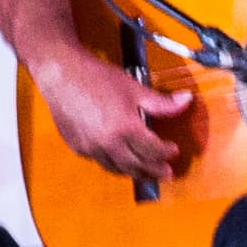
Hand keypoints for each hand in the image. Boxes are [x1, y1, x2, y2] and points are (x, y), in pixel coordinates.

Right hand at [35, 48, 195, 181]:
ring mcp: (91, 147)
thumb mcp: (133, 87)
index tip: (173, 150)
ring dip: (134, 172)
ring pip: (117, 169)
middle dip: (154, 170)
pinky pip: (99, 161)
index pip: (153, 150)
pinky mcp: (77, 146)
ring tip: (145, 172)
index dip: (166, 152)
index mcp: (125, 128)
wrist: (59, 73)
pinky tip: (118, 159)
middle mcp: (108, 143)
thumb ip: (161, 101)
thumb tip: (187, 100)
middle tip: (165, 173)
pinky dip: (113, 163)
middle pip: (137, 166)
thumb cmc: (96, 77)